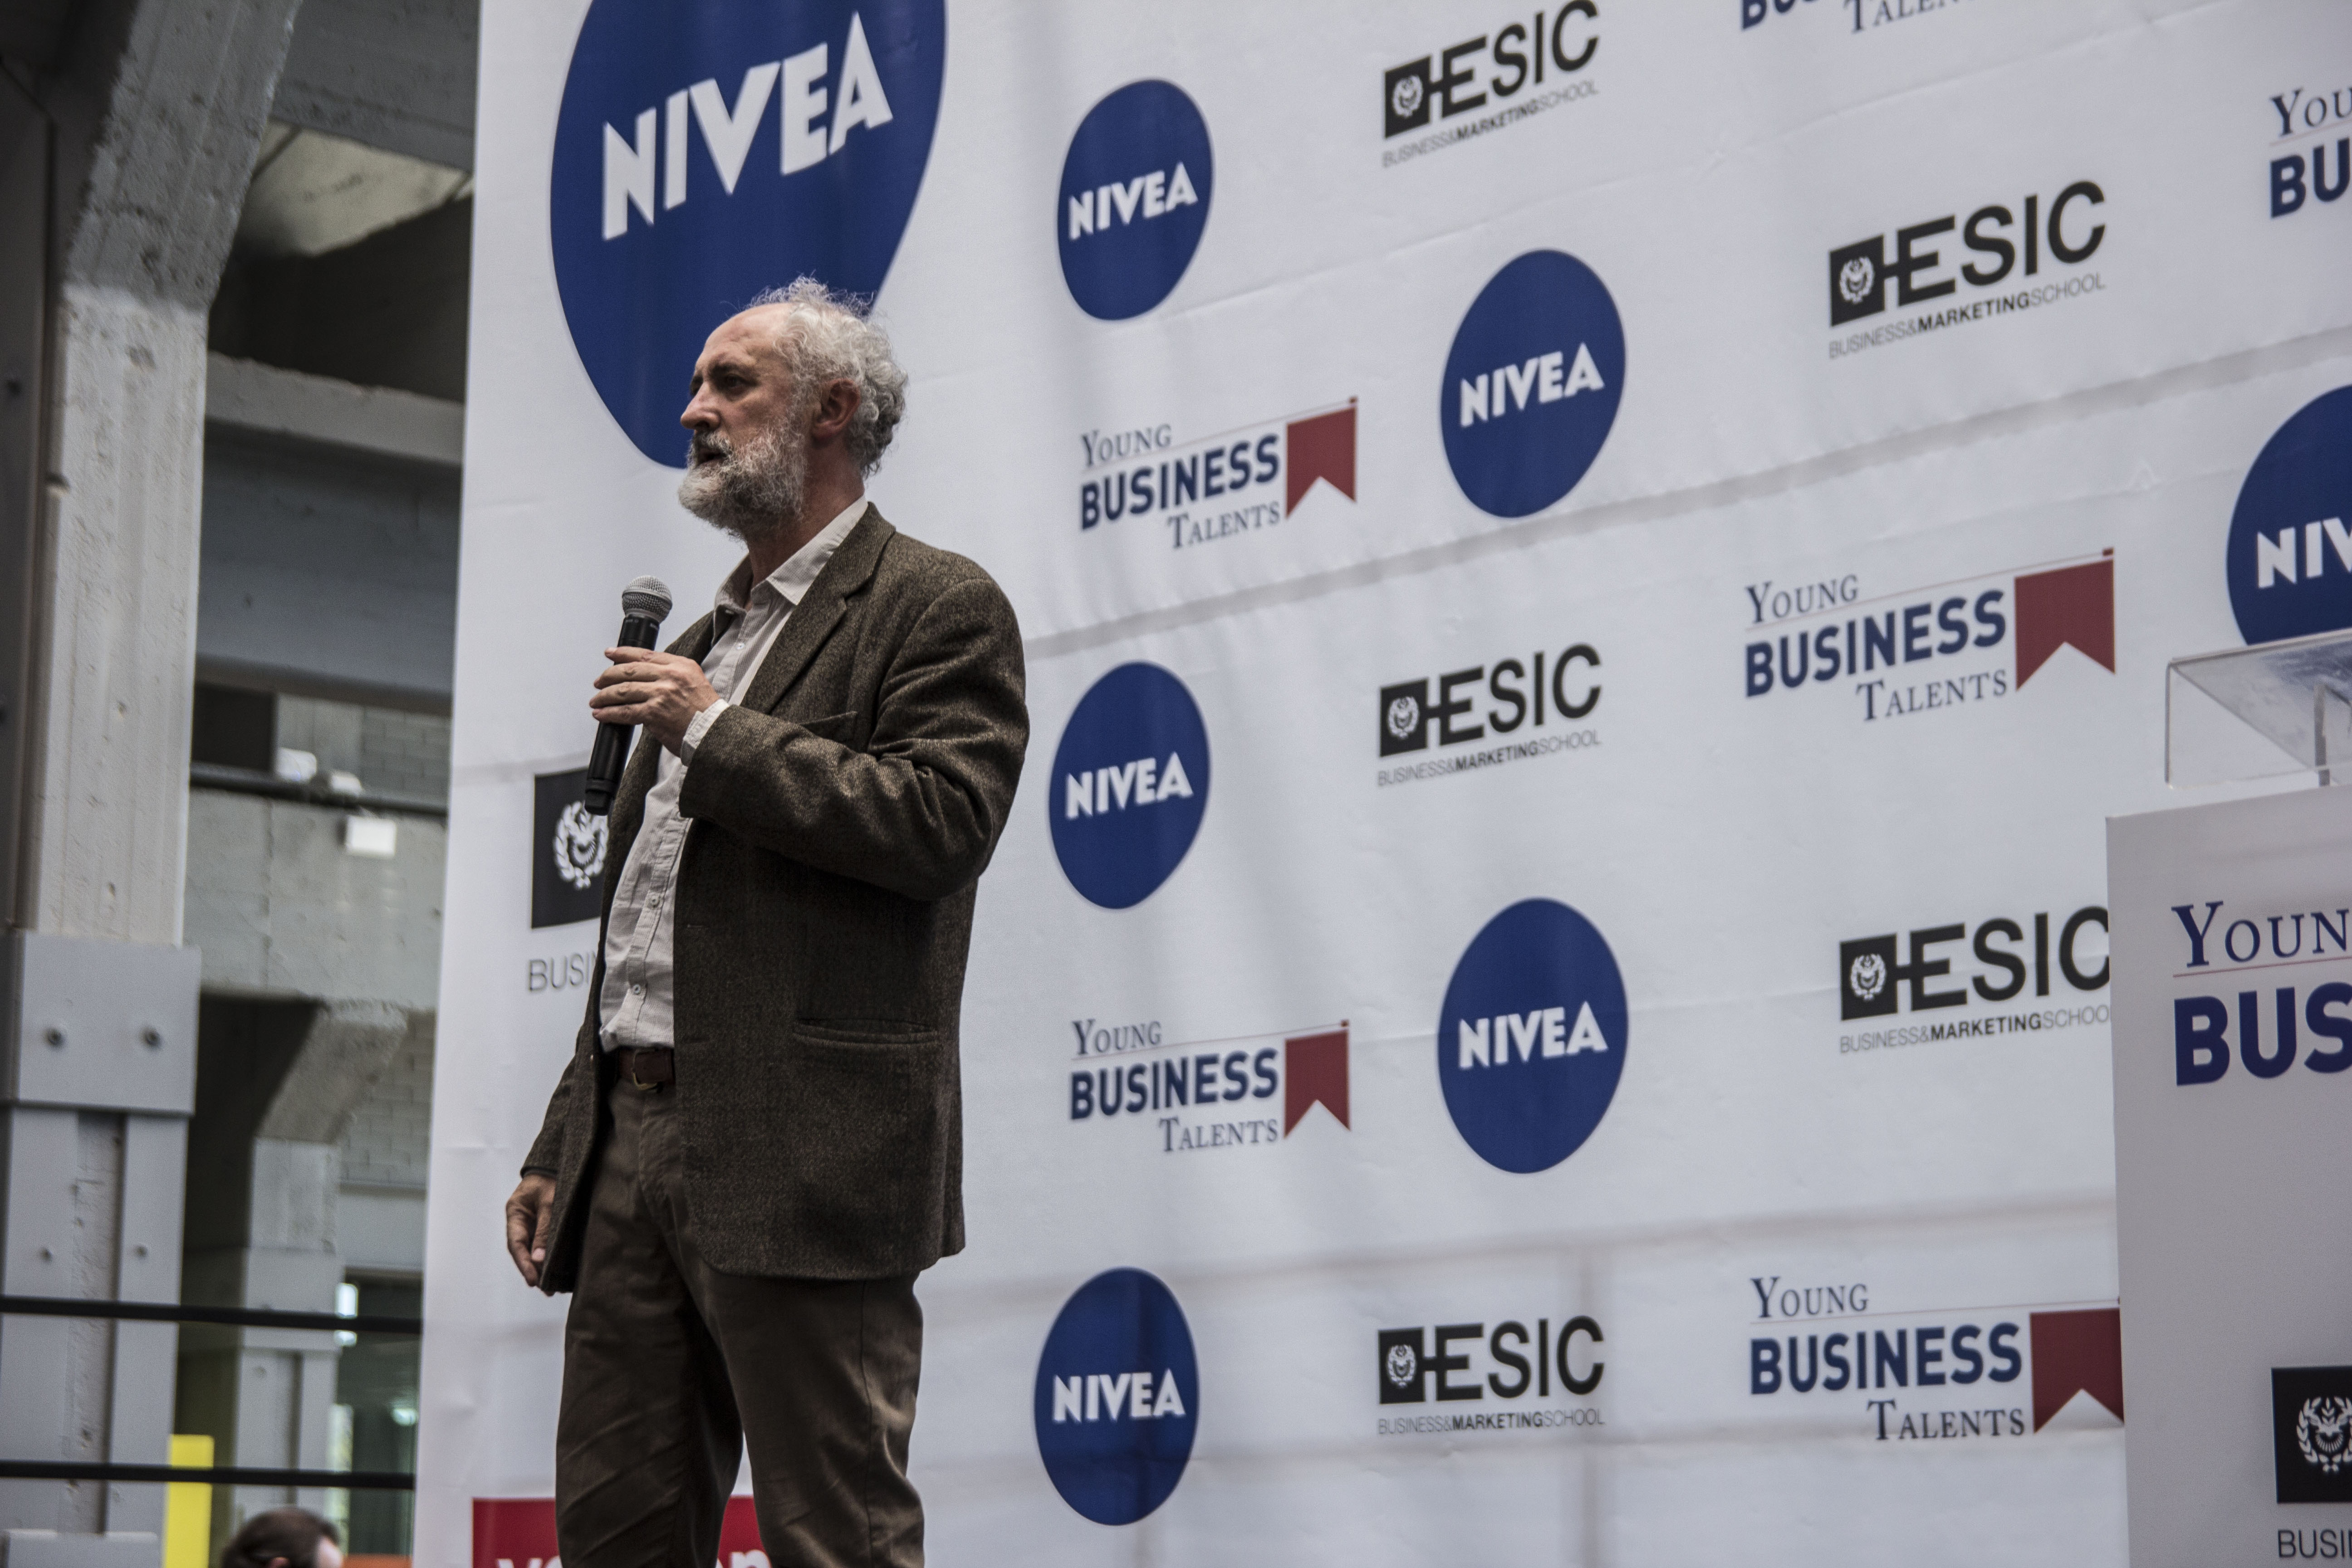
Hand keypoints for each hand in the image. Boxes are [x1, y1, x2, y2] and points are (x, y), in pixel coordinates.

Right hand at [506, 1172, 556, 1286]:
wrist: (558, 1163)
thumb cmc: (553, 1178)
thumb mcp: (550, 1201)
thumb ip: (544, 1228)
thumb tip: (539, 1258)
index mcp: (515, 1212)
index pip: (516, 1242)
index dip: (523, 1263)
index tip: (532, 1280)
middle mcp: (519, 1219)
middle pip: (521, 1250)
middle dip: (531, 1270)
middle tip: (545, 1288)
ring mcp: (529, 1222)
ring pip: (531, 1249)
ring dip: (539, 1267)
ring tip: (550, 1287)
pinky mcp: (541, 1223)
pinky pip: (540, 1243)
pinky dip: (546, 1256)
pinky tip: (553, 1270)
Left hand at [592, 649, 717, 752]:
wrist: (714, 733)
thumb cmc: (705, 712)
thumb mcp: (693, 682)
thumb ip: (670, 675)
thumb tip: (643, 676)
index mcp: (680, 666)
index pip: (645, 654)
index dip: (623, 653)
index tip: (610, 653)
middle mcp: (670, 676)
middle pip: (629, 670)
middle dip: (608, 676)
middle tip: (598, 682)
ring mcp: (661, 694)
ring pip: (623, 690)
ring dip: (604, 696)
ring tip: (596, 701)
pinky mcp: (654, 713)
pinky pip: (625, 711)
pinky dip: (609, 713)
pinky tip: (601, 714)